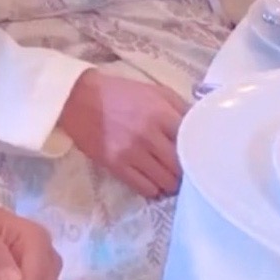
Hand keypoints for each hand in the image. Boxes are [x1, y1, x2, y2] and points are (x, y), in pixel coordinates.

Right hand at [59, 69, 187, 198]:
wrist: (78, 99)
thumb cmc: (119, 93)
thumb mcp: (154, 90)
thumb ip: (180, 107)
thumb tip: (201, 127)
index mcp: (160, 113)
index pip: (192, 142)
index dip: (198, 151)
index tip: (199, 155)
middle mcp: (149, 135)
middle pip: (181, 167)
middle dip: (185, 170)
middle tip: (184, 169)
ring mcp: (132, 153)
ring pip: (166, 182)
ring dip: (171, 182)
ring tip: (168, 176)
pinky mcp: (116, 166)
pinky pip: (146, 189)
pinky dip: (153, 188)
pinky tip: (153, 181)